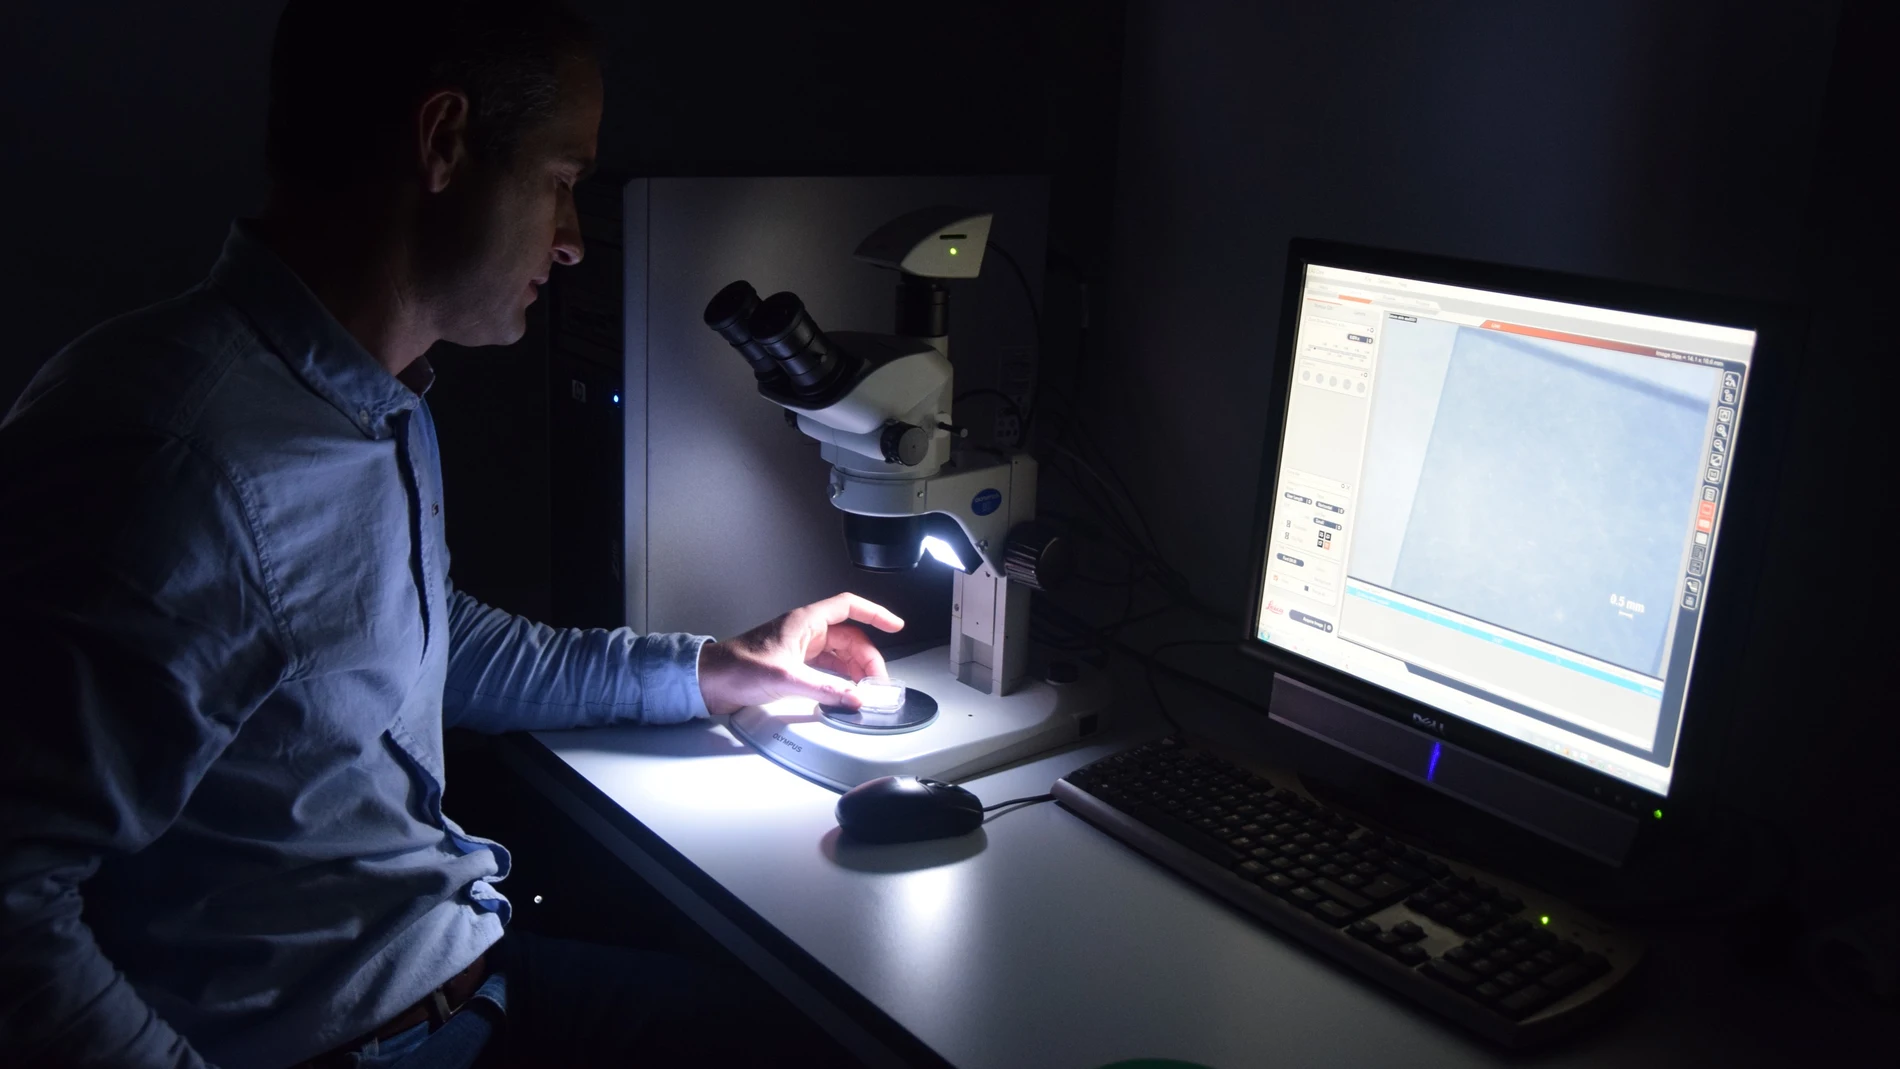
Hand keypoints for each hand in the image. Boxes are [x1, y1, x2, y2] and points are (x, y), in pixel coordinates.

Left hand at [697, 593, 905, 715]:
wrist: (709, 681)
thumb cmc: (736, 667)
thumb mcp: (786, 678)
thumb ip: (824, 689)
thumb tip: (853, 698)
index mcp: (804, 621)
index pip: (849, 607)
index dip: (875, 614)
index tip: (895, 625)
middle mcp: (804, 632)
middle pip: (850, 638)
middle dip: (868, 658)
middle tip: (876, 683)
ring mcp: (799, 649)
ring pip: (840, 655)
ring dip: (855, 671)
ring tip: (864, 691)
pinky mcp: (793, 666)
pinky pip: (827, 669)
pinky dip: (840, 680)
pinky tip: (845, 693)